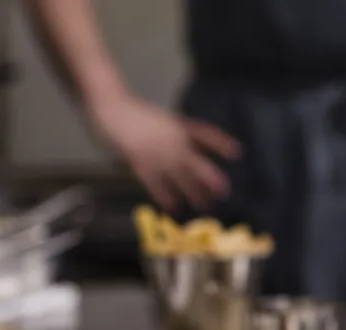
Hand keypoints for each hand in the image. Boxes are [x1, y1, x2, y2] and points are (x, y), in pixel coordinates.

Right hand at [87, 93, 239, 211]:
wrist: (109, 106)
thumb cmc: (131, 114)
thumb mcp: (158, 122)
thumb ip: (172, 138)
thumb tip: (186, 155)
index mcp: (177, 125)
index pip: (204, 133)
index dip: (220, 143)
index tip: (236, 152)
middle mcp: (171, 139)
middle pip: (196, 161)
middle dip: (210, 177)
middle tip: (223, 191)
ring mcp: (156, 152)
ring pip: (180, 177)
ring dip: (193, 192)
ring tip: (204, 206)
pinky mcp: (139, 162)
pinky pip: (155, 184)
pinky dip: (165, 196)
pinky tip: (173, 207)